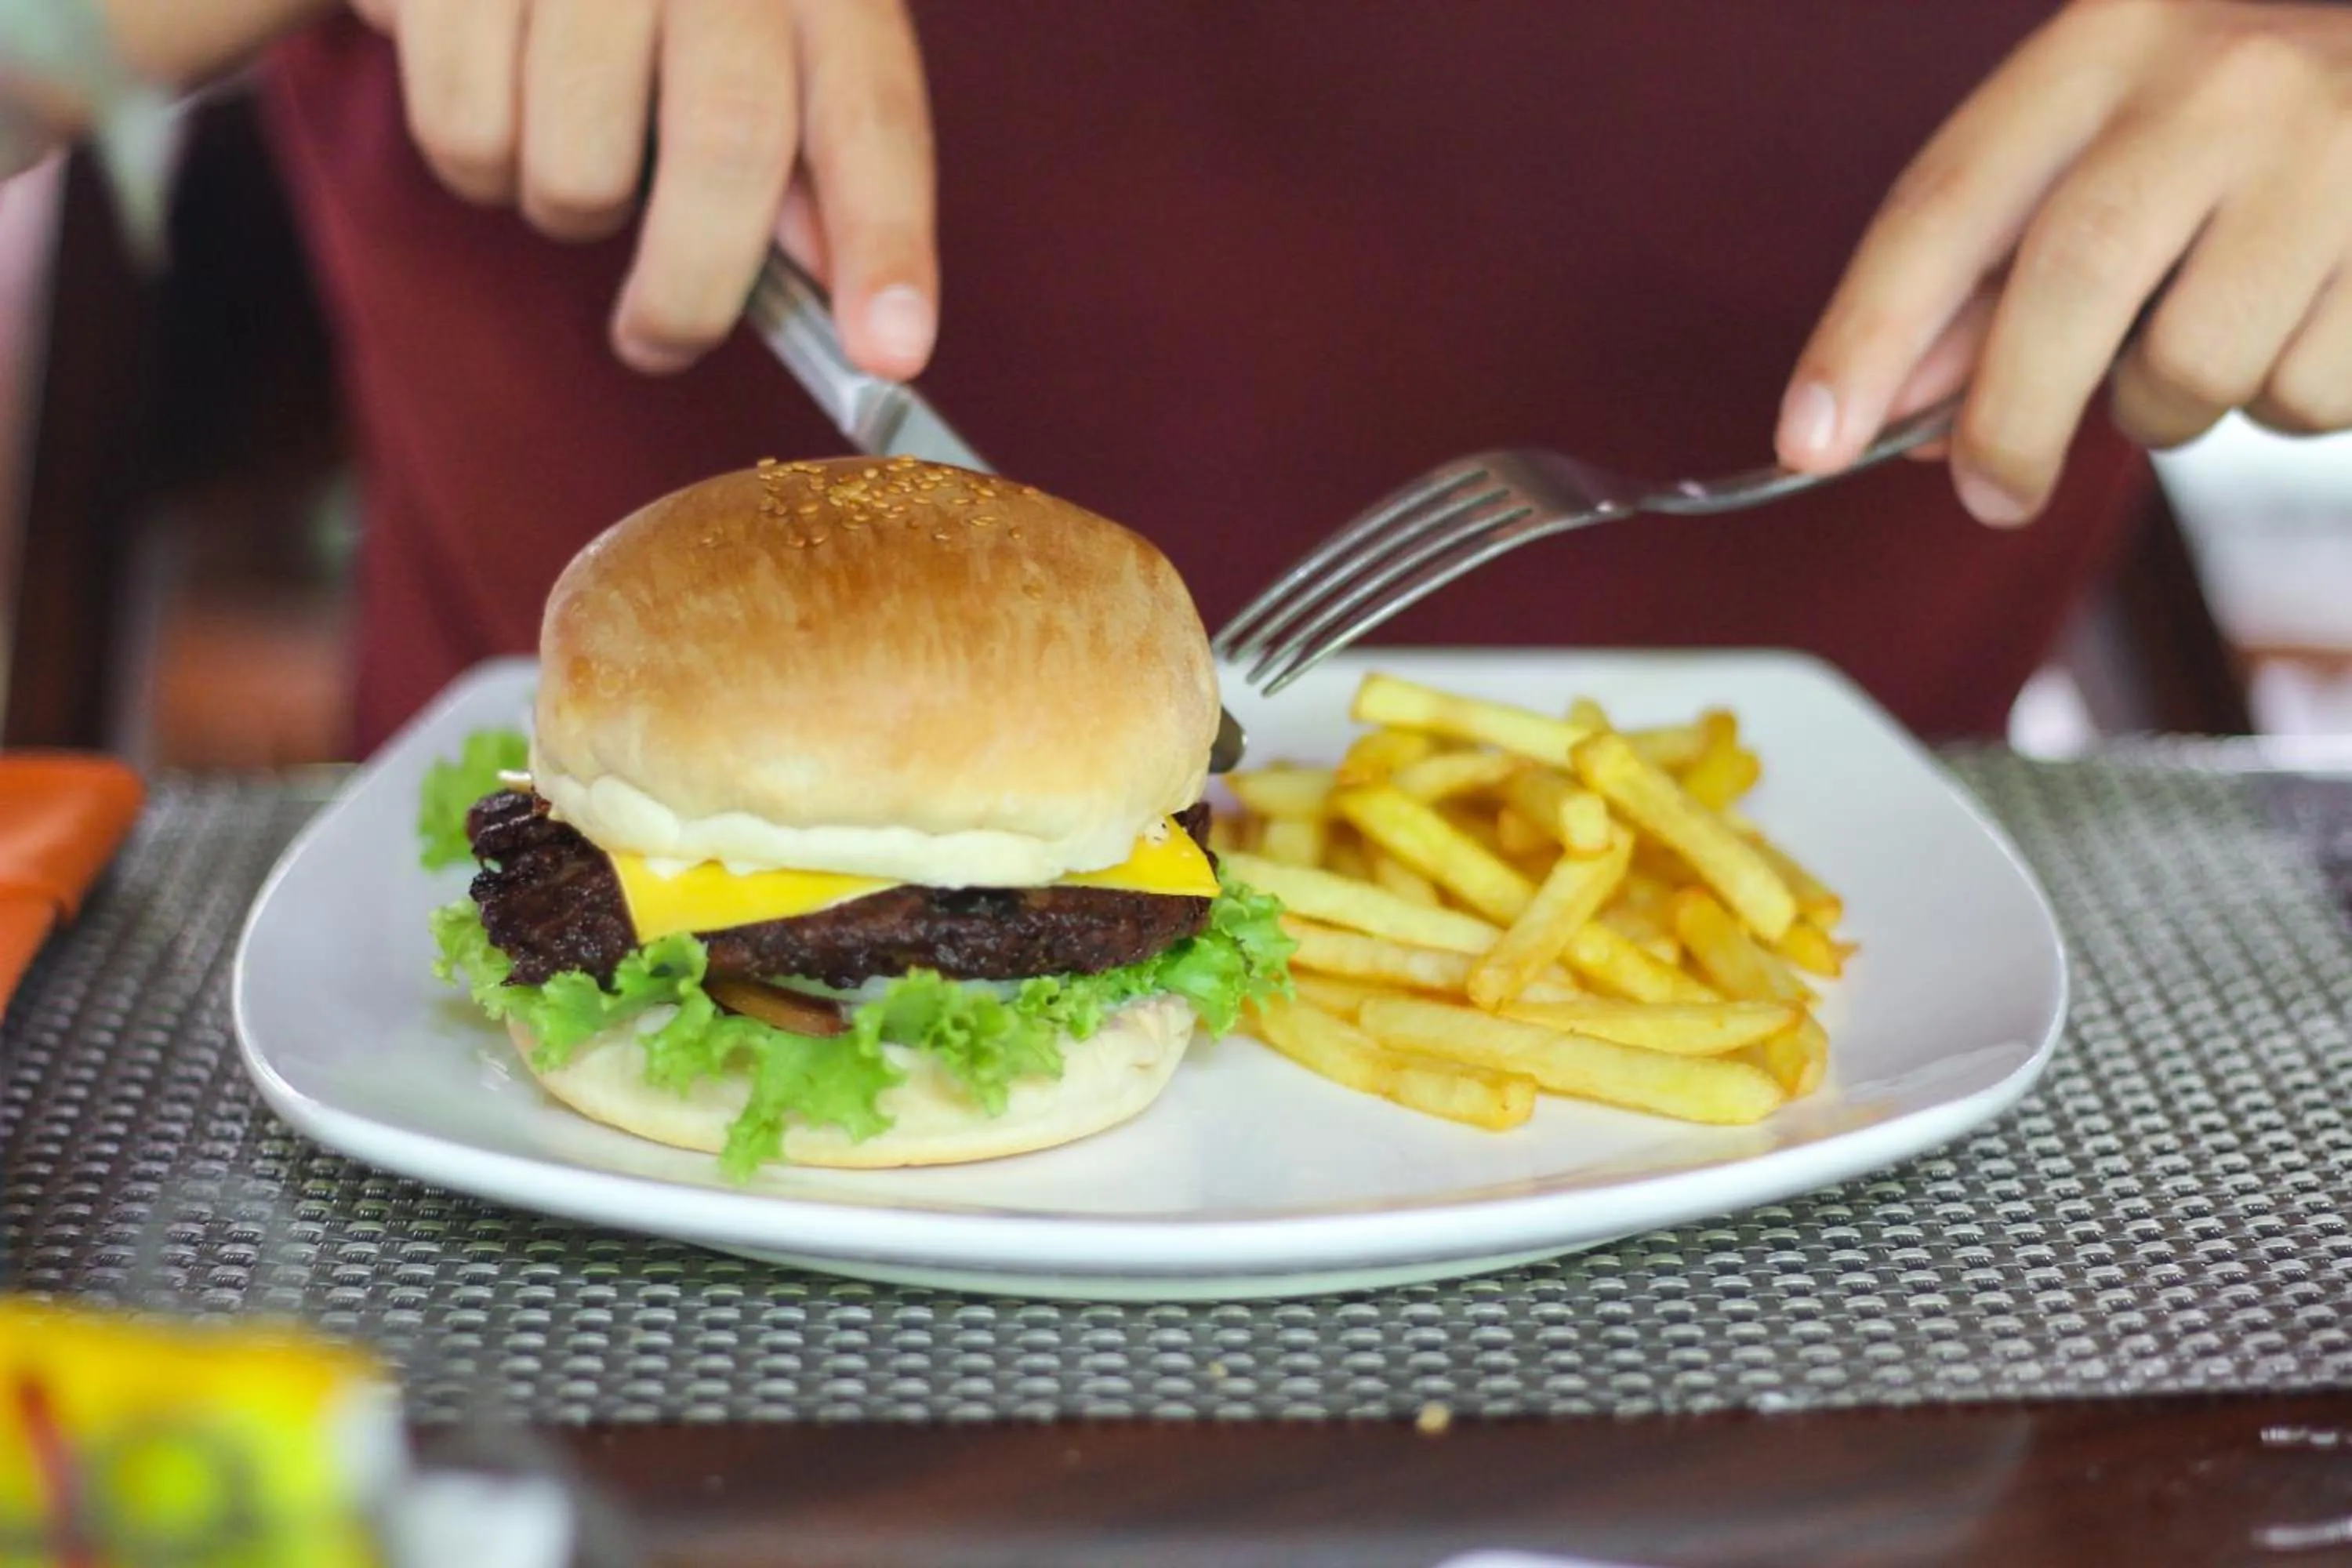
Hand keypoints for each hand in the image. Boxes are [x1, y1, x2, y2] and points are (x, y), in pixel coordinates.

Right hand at [352, 0, 935, 377]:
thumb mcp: (773, 45)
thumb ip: (808, 165)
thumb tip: (841, 297)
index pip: (871, 118)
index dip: (885, 244)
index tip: (891, 355)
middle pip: (726, 144)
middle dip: (691, 291)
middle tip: (656, 342)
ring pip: (579, 165)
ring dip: (568, 212)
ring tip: (569, 161)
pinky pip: (464, 127)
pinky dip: (479, 163)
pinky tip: (497, 100)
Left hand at [1778, 0, 2351, 524]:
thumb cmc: (2238, 129)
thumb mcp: (2099, 157)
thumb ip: (1988, 280)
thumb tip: (1892, 417)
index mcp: (2103, 47)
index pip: (1945, 205)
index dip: (1865, 337)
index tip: (1807, 443)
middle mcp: (2217, 83)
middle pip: (2067, 284)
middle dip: (2011, 421)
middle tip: (1993, 493)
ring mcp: (2330, 151)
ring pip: (2193, 365)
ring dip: (2168, 411)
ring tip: (2201, 345)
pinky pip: (2303, 395)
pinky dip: (2277, 404)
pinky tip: (2297, 325)